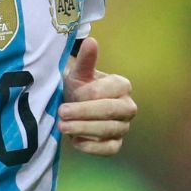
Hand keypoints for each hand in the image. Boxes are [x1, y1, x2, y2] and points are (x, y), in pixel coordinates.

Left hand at [58, 37, 136, 155]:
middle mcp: (128, 107)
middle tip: (62, 113)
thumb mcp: (79, 73)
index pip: (106, 92)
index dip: (86, 95)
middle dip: (84, 113)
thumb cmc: (79, 87)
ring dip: (83, 129)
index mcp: (122, 85)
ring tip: (62, 126)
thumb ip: (86, 60)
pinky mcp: (116, 144)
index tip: (71, 93)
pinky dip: (92, 147)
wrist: (75, 105)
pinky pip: (109, 149)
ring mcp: (123, 127)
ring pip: (108, 130)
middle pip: (110, 112)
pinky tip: (74, 141)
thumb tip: (91, 41)